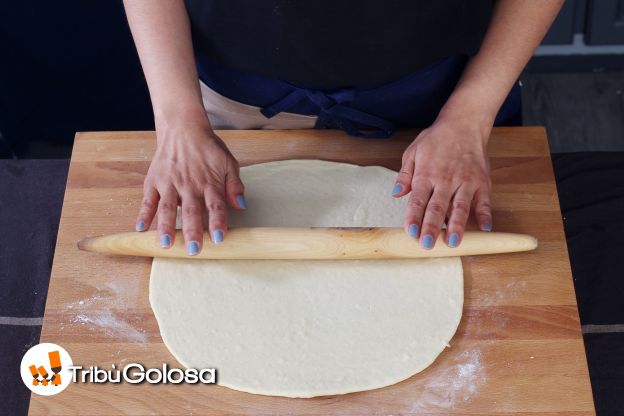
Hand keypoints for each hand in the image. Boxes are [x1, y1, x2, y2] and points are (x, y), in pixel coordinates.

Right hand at [135, 114, 245, 254]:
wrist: (183, 128)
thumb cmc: (208, 148)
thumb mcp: (228, 162)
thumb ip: (235, 186)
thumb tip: (242, 206)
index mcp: (209, 183)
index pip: (215, 206)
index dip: (218, 222)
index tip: (219, 239)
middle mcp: (189, 185)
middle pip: (191, 211)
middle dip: (192, 231)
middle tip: (194, 249)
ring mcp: (169, 183)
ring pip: (167, 208)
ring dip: (166, 227)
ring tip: (166, 244)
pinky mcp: (153, 181)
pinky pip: (147, 200)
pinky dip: (143, 214)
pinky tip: (140, 228)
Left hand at [391, 119, 491, 248]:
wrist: (464, 123)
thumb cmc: (436, 139)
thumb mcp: (413, 152)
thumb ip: (404, 175)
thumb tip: (395, 194)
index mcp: (426, 175)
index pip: (418, 200)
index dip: (413, 218)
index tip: (410, 233)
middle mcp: (446, 180)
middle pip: (437, 208)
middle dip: (432, 227)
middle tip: (427, 244)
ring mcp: (466, 182)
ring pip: (460, 207)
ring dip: (457, 225)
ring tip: (453, 242)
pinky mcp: (482, 182)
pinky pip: (484, 201)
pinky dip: (485, 215)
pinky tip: (485, 228)